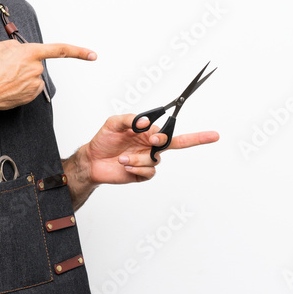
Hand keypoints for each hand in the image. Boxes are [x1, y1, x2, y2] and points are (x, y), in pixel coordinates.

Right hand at [0, 40, 96, 112]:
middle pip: (37, 63)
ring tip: (4, 77)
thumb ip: (15, 45)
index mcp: (30, 53)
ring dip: (22, 75)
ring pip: (33, 76)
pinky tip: (8, 86)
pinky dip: (21, 86)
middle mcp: (36, 68)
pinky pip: (30, 87)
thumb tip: (21, 50)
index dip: (79, 52)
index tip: (92, 55)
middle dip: (25, 64)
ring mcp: (34, 84)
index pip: (60, 50)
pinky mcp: (31, 95)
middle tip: (7, 67)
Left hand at [77, 114, 219, 184]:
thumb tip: (146, 121)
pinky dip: (136, 169)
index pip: (173, 130)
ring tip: (123, 158)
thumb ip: (130, 119)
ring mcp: (148, 160)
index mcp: (149, 132)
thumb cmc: (104, 140)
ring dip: (138, 159)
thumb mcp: (114, 123)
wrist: (92, 161)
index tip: (200, 135)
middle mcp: (152, 146)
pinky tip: (126, 166)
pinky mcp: (143, 174)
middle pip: (176, 144)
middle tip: (152, 139)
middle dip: (163, 142)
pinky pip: (149, 172)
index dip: (186, 134)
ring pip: (155, 160)